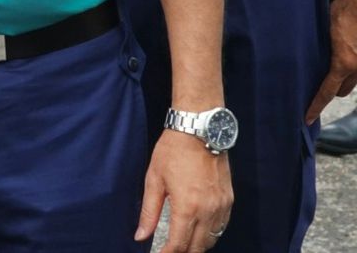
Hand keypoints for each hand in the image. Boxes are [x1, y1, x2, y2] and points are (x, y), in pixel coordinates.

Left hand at [136, 130, 231, 250]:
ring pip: (212, 239)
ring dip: (198, 246)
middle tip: (169, 251)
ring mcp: (221, 206)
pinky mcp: (229, 200)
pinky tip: (199, 232)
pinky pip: (222, 226)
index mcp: (187, 207)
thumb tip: (141, 236)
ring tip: (182, 244)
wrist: (199, 131)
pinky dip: (211, 234)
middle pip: (198, 247)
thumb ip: (148, 211)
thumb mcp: (154, 179)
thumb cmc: (172, 152)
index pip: (179, 244)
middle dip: (183, 252)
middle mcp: (208, 211)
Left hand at [307, 0, 356, 120]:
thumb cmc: (342, 10)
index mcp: (343, 63)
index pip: (326, 92)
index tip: (307, 118)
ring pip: (353, 82)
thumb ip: (318, 46)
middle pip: (342, 91)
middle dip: (332, 89)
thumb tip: (305, 55)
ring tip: (333, 66)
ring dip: (344, 78)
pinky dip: (353, 69)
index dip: (315, 106)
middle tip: (319, 81)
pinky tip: (345, 56)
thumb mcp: (322, 29)